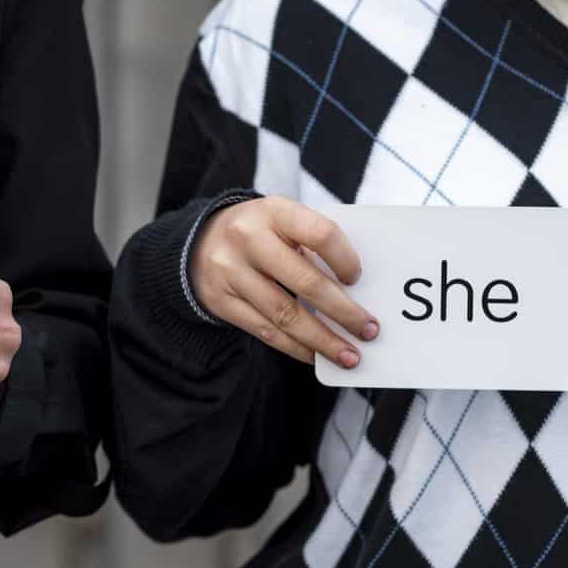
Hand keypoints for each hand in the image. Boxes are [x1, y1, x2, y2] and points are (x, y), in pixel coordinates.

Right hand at [190, 195, 377, 366]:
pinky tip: (317, 355)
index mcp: (274, 211)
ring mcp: (232, 272)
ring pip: (285, 315)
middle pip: (305, 282)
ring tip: (349, 355)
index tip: (358, 279)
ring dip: (322, 340)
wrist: (199, 242)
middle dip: (343, 312)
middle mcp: (249, 240)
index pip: (320, 234)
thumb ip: (314, 243)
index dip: (345, 259)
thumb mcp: (283, 220)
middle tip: (368, 330)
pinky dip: (296, 348)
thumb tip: (359, 289)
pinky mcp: (222, 302)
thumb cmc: (260, 232)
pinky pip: (266, 332)